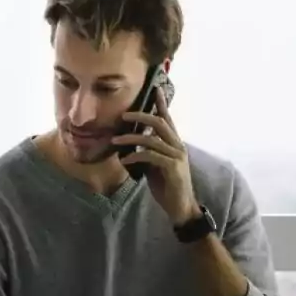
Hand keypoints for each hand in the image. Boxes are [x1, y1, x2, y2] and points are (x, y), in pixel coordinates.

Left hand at [113, 88, 200, 225]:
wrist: (180, 206)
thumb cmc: (167, 186)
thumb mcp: (154, 166)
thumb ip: (147, 153)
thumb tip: (131, 146)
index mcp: (174, 143)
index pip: (167, 118)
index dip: (161, 103)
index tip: (154, 88)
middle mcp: (177, 145)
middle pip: (159, 122)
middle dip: (140, 117)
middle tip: (123, 116)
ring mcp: (176, 155)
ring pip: (152, 139)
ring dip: (131, 139)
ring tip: (115, 141)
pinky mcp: (172, 167)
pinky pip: (151, 156)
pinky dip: (136, 156)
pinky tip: (125, 160)